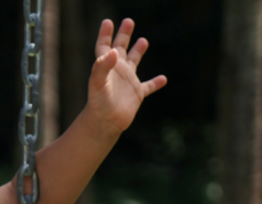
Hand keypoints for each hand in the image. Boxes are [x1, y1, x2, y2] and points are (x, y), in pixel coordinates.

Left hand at [87, 19, 166, 134]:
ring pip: (134, 62)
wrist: (105, 123)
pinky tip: (163, 79)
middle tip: (129, 21)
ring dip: (138, 51)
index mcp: (106, 66)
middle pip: (120, 48)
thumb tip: (115, 51)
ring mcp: (127, 82)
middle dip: (124, 35)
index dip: (105, 34)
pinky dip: (156, 83)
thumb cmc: (98, 103)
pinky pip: (148, 87)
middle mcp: (117, 71)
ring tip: (143, 40)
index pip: (104, 46)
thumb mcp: (97, 83)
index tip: (108, 22)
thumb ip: (102, 66)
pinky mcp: (136, 94)